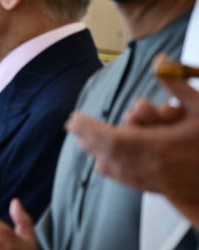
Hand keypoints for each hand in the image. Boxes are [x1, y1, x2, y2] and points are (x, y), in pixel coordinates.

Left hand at [66, 53, 198, 208]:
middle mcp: (155, 167)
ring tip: (84, 142)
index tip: (74, 118)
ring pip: (118, 171)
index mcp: (161, 146)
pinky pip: (131, 182)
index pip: (111, 139)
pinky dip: (114, 171)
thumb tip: (160, 59)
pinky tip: (105, 164)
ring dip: (98, 155)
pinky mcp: (165, 191)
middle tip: (73, 127)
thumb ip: (176, 83)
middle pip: (109, 155)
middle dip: (88, 139)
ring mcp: (159, 182)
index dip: (89, 129)